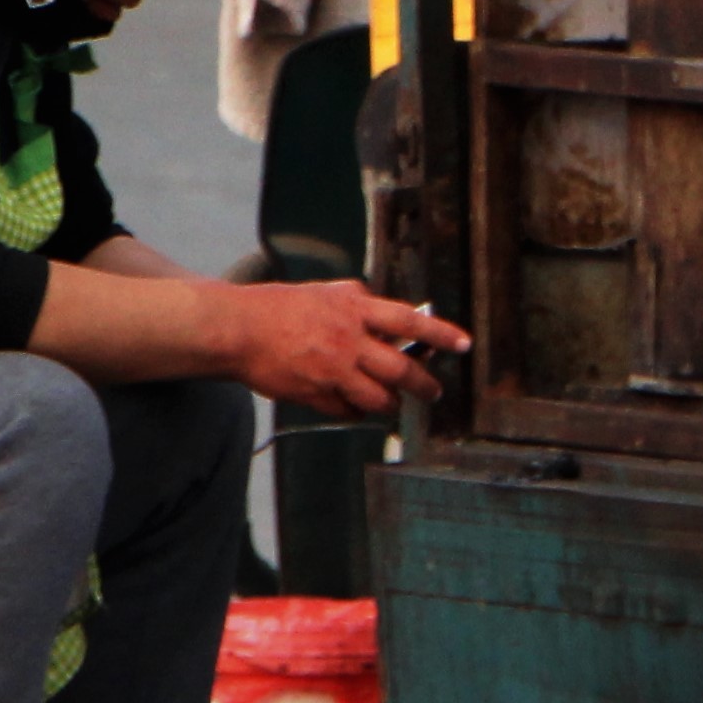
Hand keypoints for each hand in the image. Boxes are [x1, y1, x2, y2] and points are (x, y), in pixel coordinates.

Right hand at [222, 279, 471, 416]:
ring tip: (392, 403)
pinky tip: (352, 404)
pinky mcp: (316, 394)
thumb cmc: (277, 307)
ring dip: (390, 403)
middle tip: (434, 392)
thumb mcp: (324, 292)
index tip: (464, 344)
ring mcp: (333, 370)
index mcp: (353, 309)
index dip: (440, 333)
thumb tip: (383, 309)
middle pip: (401, 368)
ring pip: (379, 397)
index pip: (409, 321)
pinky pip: (348, 410)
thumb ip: (356, 300)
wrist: (238, 330)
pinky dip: (355, 409)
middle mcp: (348, 340)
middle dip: (424, 385)